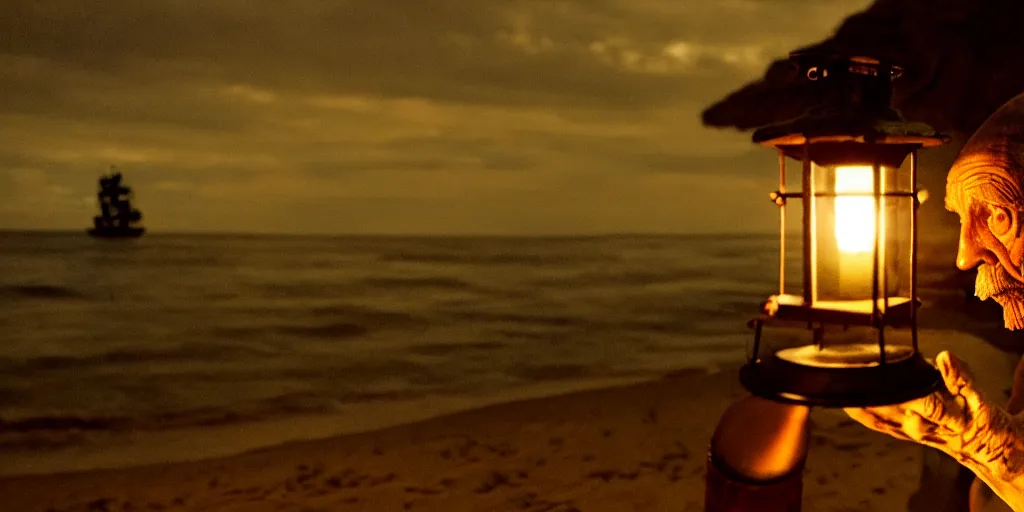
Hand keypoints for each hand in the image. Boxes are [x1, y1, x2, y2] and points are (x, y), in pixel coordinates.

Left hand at [844, 351, 1023, 509]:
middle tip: (837, 366)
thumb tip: (946, 355)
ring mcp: (907, 431)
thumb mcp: (981, 400)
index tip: (860, 361)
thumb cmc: (985, 422)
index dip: (881, 377)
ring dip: (853, 400)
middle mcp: (915, 425)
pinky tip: (843, 400)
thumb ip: (961, 378)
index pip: (901, 393)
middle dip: (859, 388)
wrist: (989, 452)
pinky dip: (859, 412)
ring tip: (832, 381)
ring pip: (872, 415)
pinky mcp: (904, 434)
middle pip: (879, 404)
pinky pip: (876, 423)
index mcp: (933, 413)